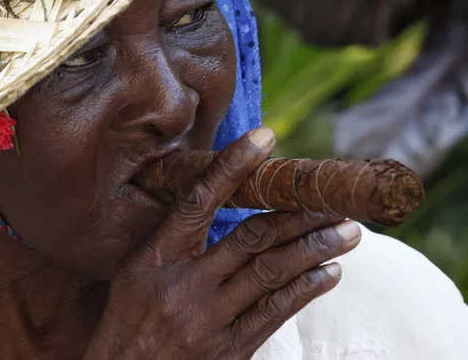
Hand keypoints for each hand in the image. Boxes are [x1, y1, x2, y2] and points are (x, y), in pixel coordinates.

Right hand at [84, 127, 361, 359]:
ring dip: (316, 249)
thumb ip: (173, 237)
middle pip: (252, 238)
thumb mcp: (135, 270)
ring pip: (273, 273)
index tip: (265, 139)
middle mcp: (185, 285)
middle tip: (334, 199)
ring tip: (348, 232)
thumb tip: (214, 197)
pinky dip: (306, 288)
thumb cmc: (129, 318)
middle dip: (299, 215)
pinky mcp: (231, 350)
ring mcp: (210, 319)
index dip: (232, 166)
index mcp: (156, 257)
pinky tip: (329, 272)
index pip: (198, 201)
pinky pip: (276, 312)